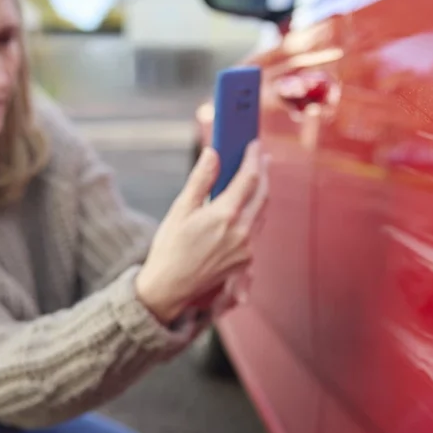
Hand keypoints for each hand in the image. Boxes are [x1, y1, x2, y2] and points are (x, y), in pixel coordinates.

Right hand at [135, 142, 267, 324]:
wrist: (169, 288)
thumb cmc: (170, 247)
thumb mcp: (180, 209)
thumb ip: (200, 180)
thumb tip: (213, 153)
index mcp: (224, 216)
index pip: (248, 178)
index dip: (252, 158)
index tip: (253, 143)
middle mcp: (242, 232)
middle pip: (262, 194)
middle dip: (263, 172)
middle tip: (260, 156)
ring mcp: (247, 249)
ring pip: (262, 212)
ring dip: (261, 192)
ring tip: (256, 176)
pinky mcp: (247, 261)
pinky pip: (257, 230)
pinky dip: (255, 213)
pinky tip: (248, 206)